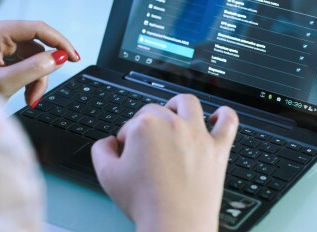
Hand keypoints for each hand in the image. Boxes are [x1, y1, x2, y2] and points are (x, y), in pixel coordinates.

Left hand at [0, 20, 79, 106]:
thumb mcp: (4, 83)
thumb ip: (34, 69)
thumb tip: (60, 57)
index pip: (36, 29)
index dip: (59, 42)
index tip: (74, 56)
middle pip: (36, 48)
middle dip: (42, 73)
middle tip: (38, 94)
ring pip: (34, 59)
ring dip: (37, 80)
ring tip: (29, 98)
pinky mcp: (1, 56)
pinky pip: (26, 64)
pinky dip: (30, 80)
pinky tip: (25, 92)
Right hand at [91, 94, 238, 231]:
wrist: (174, 223)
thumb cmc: (144, 201)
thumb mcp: (107, 175)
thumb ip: (101, 150)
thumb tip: (108, 142)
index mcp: (146, 126)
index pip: (131, 123)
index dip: (127, 138)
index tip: (128, 151)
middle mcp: (173, 124)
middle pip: (156, 111)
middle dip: (146, 123)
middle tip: (145, 143)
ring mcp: (197, 134)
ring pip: (188, 103)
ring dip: (178, 105)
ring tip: (173, 113)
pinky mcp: (217, 148)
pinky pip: (228, 122)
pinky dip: (224, 115)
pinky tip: (216, 117)